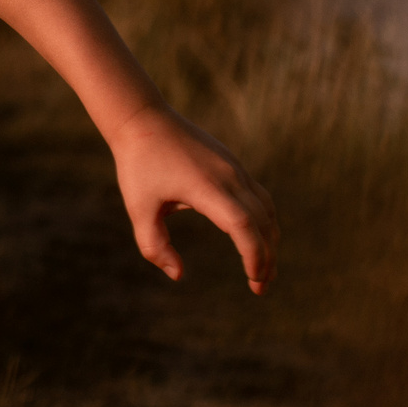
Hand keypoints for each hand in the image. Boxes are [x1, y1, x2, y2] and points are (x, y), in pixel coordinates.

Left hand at [109, 106, 277, 293]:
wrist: (143, 118)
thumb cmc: (138, 164)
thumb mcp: (138, 208)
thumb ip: (154, 246)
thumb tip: (178, 275)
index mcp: (205, 187)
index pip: (243, 225)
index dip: (254, 255)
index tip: (254, 280)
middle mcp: (228, 176)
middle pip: (261, 222)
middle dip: (266, 257)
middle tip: (260, 288)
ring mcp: (234, 167)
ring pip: (265, 208)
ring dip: (269, 239)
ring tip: (264, 269)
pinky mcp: (232, 163)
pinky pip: (258, 195)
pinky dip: (264, 220)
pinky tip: (256, 238)